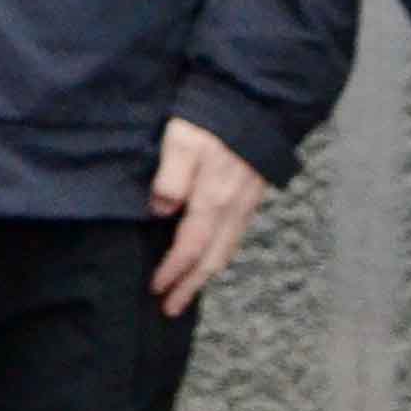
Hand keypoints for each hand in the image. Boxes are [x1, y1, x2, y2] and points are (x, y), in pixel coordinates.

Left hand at [147, 117, 272, 317]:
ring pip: (227, 250)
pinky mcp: (250, 197)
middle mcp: (233, 209)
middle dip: (191, 286)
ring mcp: (245, 205)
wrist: (253, 102)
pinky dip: (220, 255)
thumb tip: (160, 212)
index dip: (174, 272)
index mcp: (213, 200)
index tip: (156, 290)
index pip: (191, 248)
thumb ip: (170, 178)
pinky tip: (209, 258)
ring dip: (207, 274)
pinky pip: (235, 236)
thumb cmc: (210, 120)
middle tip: (171, 308)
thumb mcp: (181, 142)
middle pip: (213, 259)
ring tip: (188, 291)